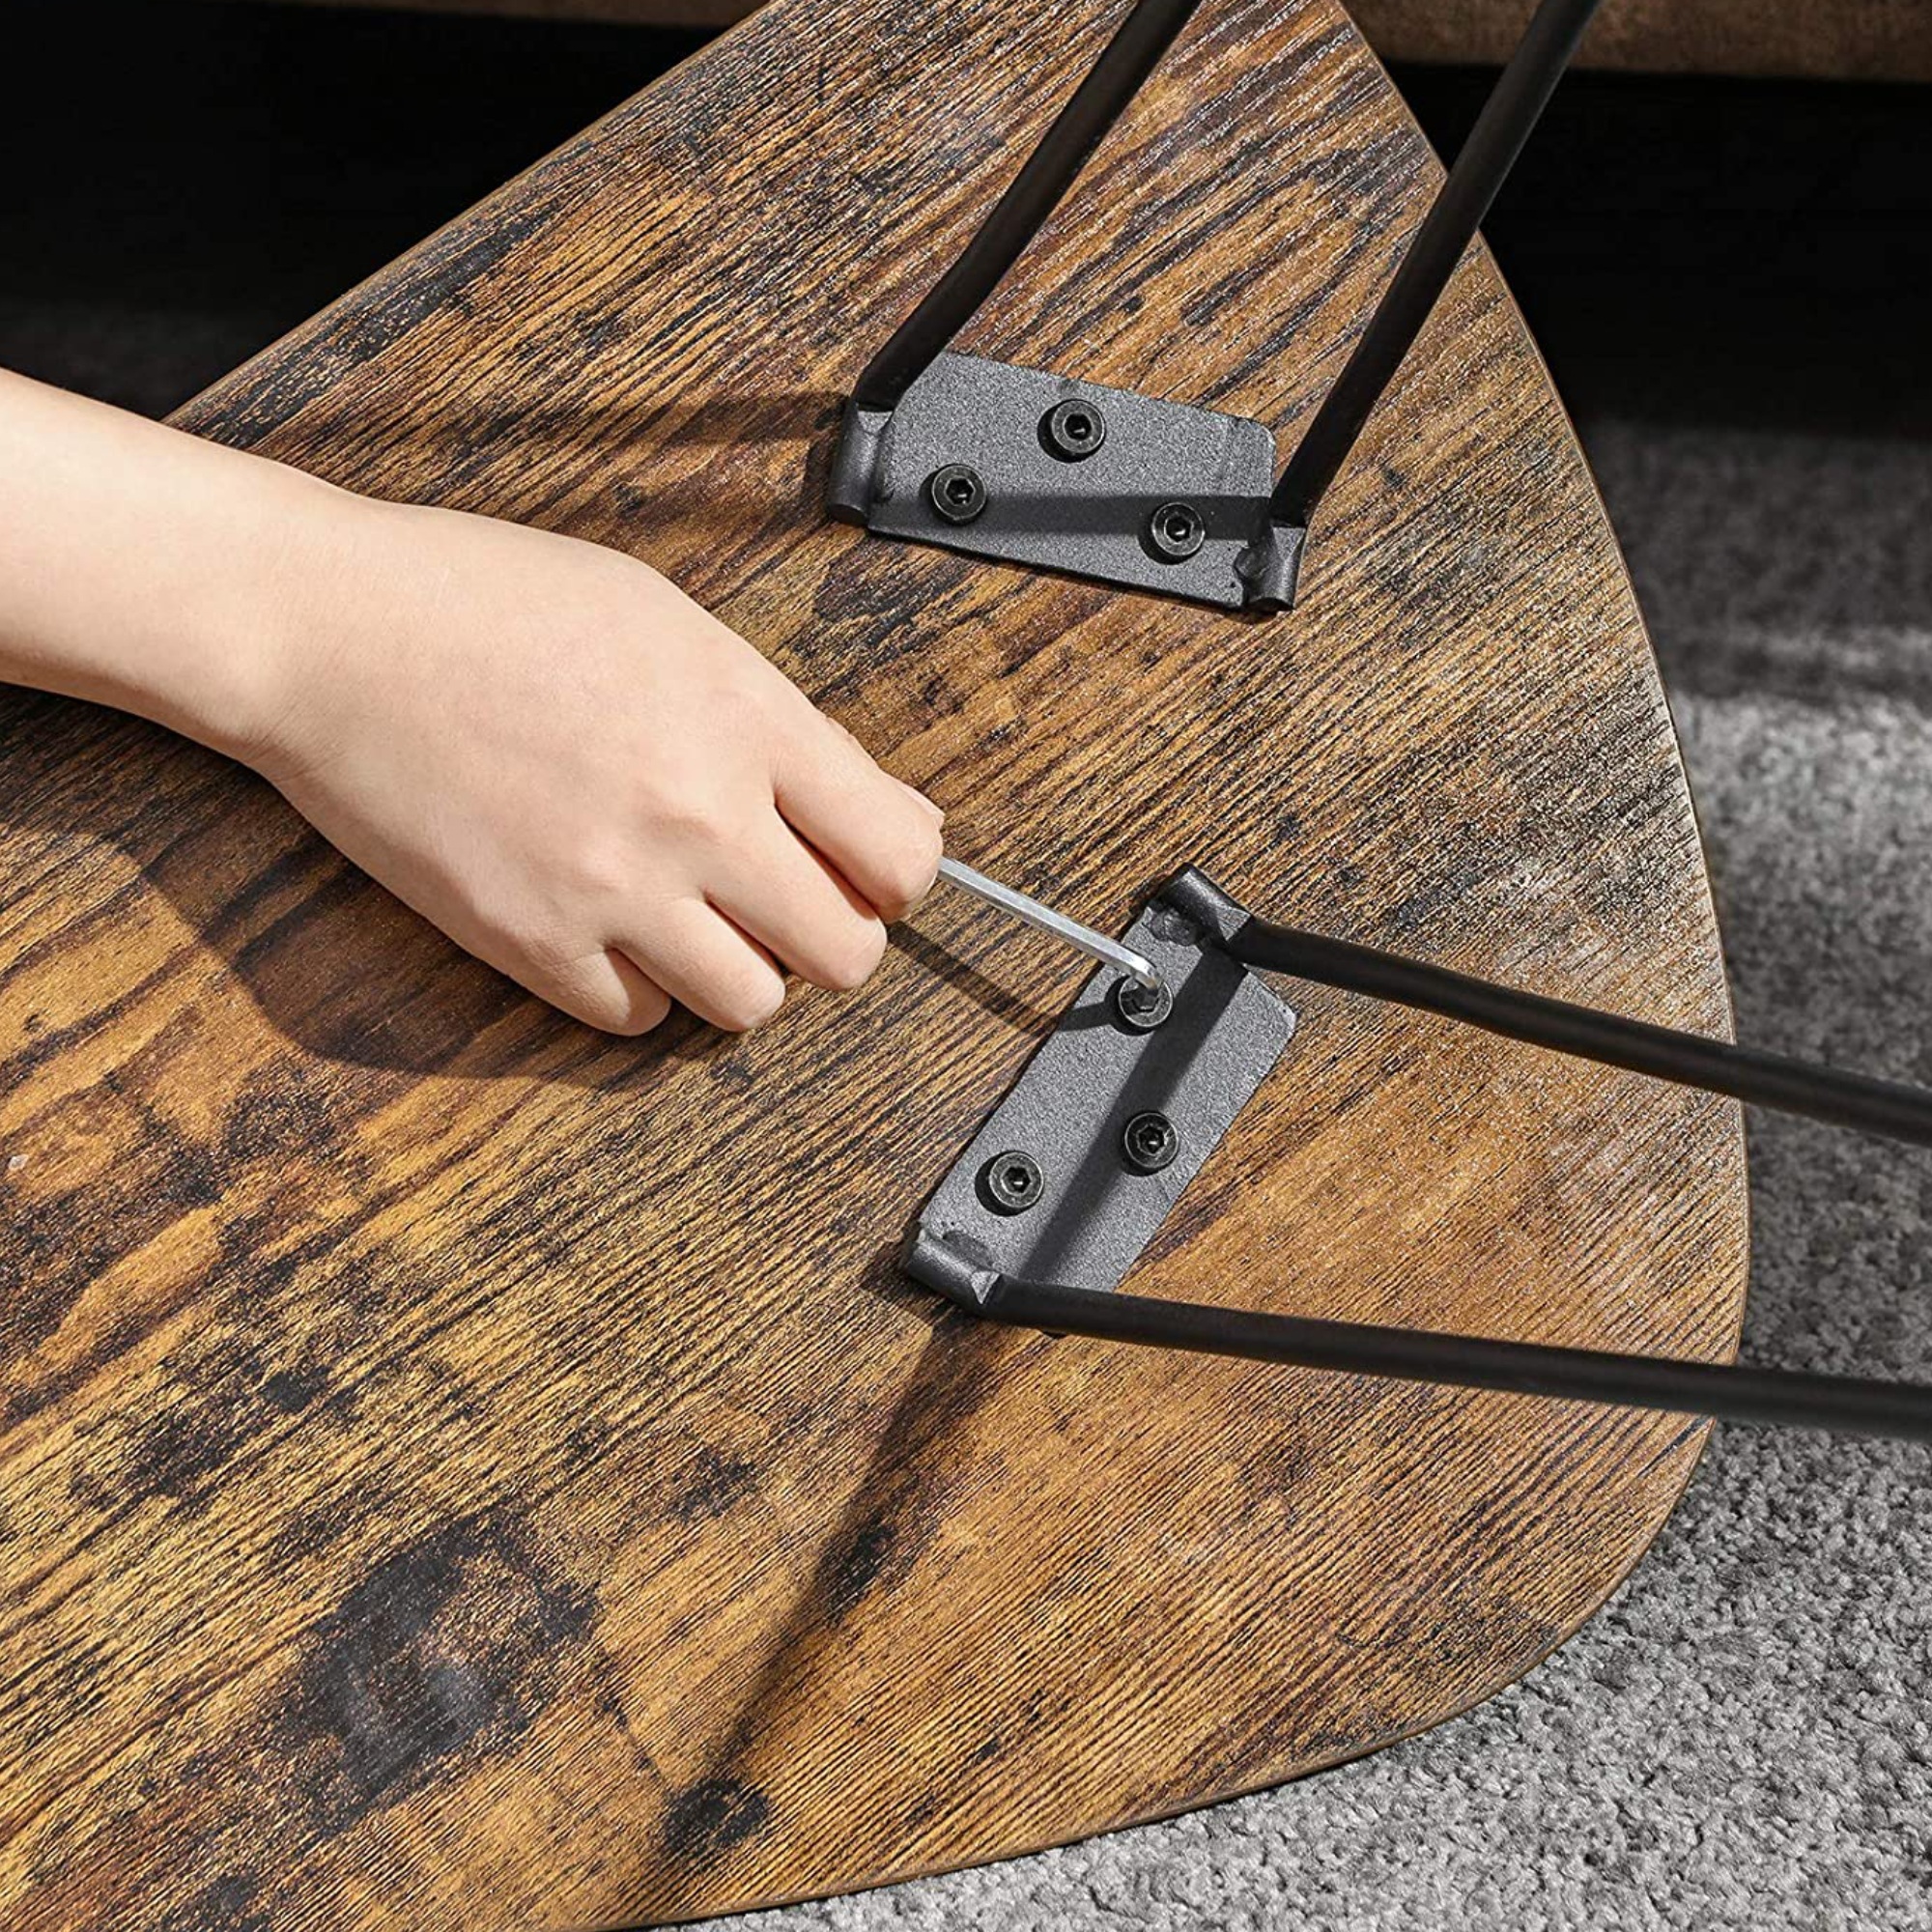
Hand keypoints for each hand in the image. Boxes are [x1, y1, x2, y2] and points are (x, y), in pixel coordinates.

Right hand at [253, 494, 942, 1034]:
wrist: (332, 629)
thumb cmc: (497, 605)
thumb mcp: (672, 625)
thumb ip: (787, 729)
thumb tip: (886, 815)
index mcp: (745, 720)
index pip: (902, 856)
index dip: (897, 877)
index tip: (865, 870)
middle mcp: (696, 815)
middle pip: (846, 954)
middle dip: (829, 936)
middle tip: (782, 903)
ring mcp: (613, 888)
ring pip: (752, 1005)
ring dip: (739, 970)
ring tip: (692, 916)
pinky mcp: (530, 943)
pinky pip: (638, 1020)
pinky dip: (639, 988)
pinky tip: (609, 928)